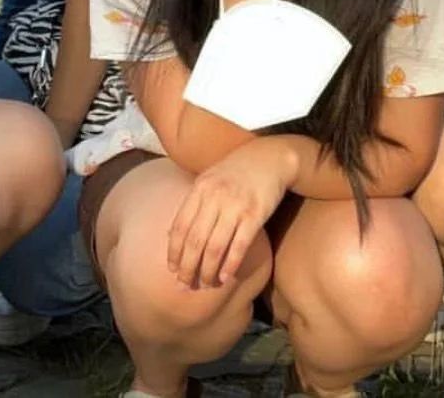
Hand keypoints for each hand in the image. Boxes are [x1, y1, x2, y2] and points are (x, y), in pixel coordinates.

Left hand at [167, 138, 293, 286]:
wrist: (270, 157)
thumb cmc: (237, 170)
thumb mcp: (210, 179)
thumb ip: (194, 203)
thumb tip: (173, 235)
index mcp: (201, 188)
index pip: (180, 226)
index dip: (174, 252)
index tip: (172, 269)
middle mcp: (215, 197)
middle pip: (195, 241)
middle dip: (187, 267)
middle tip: (184, 285)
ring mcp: (235, 205)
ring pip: (215, 247)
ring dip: (208, 270)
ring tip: (205, 284)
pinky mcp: (255, 214)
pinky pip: (239, 246)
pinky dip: (230, 265)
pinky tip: (225, 277)